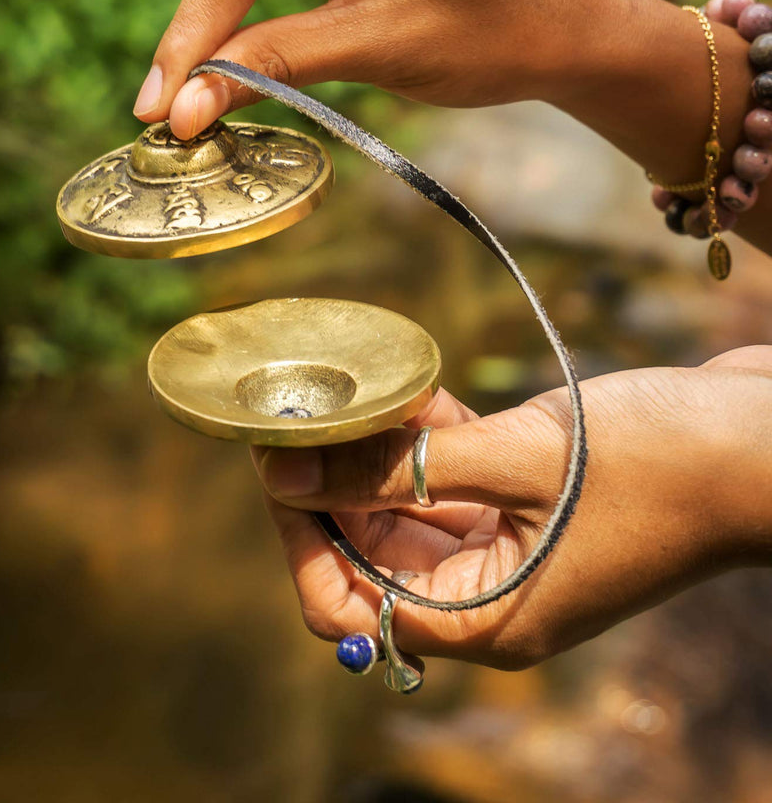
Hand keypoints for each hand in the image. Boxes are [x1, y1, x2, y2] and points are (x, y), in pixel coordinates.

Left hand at [252, 347, 771, 669]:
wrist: (765, 440)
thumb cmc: (664, 463)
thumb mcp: (519, 459)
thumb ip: (403, 467)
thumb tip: (290, 469)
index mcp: (486, 615)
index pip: (348, 602)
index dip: (299, 535)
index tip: (278, 461)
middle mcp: (493, 590)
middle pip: (373, 548)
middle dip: (333, 481)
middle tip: (301, 407)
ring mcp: (517, 543)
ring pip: (413, 505)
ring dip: (380, 450)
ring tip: (347, 387)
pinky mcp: (537, 496)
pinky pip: (460, 474)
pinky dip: (431, 435)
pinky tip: (408, 386)